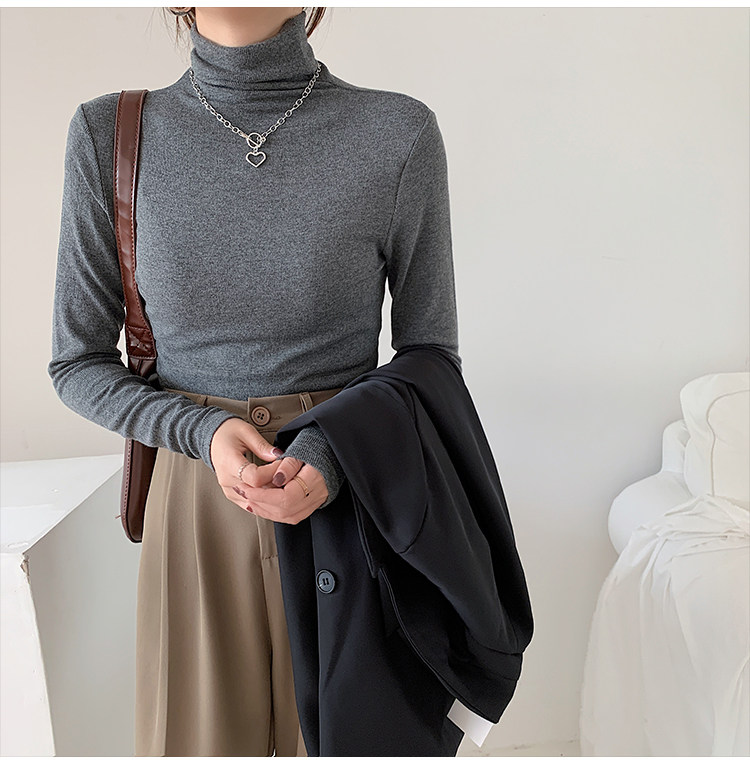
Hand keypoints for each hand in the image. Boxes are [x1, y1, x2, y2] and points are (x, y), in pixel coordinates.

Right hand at [210, 417, 327, 523]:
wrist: (213, 439)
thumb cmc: (228, 433)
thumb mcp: (246, 431)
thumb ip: (262, 445)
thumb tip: (278, 456)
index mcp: (228, 462)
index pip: (254, 478)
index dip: (272, 473)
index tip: (282, 464)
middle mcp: (227, 480)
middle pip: (256, 492)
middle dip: (275, 485)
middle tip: (288, 475)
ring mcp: (229, 489)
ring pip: (255, 502)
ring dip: (271, 496)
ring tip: (283, 484)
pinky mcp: (233, 495)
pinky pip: (251, 505)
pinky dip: (265, 501)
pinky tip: (275, 494)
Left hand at [241, 457, 328, 524]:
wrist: (330, 452)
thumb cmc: (314, 448)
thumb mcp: (299, 450)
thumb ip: (287, 465)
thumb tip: (276, 478)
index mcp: (315, 479)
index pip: (286, 498)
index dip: (264, 496)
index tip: (247, 489)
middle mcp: (317, 495)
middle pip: (285, 510)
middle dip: (260, 503)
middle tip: (243, 492)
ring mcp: (315, 502)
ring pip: (287, 517)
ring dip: (265, 509)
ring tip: (249, 498)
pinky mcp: (311, 505)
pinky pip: (291, 516)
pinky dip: (273, 512)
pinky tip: (262, 504)